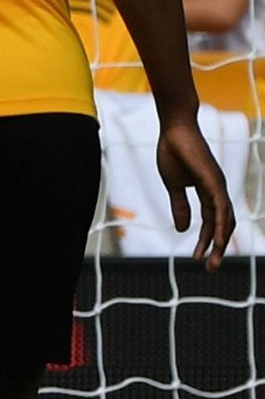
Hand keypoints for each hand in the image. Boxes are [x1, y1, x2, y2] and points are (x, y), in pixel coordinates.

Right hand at [157, 113, 237, 267]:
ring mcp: (218, 186)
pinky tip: (221, 241)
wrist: (174, 130)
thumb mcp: (173, 185)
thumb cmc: (173, 152)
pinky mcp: (214, 182)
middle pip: (223, 225)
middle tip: (211, 268)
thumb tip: (181, 229)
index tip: (197, 258)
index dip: (206, 240)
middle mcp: (218, 191)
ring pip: (225, 220)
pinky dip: (222, 226)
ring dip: (222, 243)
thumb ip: (178, 206)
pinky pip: (221, 209)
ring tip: (214, 261)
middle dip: (218, 248)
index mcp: (207, 192)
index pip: (211, 222)